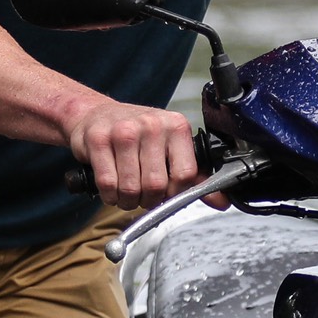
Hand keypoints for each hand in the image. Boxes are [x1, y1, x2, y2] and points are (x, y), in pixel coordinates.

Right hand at [66, 100, 199, 208]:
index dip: (175, 193)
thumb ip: (195, 177)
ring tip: (126, 192)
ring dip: (127, 200)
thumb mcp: (170, 149)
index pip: (185, 175)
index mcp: (176, 126)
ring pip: (131, 188)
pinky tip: (111, 187)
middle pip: (157, 185)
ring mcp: (124, 130)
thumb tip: (221, 201)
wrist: (95, 115)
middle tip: (142, 195)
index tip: (166, 193)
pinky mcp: (98, 139)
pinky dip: (109, 195)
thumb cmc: (136, 136)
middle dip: (148, 200)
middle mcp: (152, 124)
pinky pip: (108, 184)